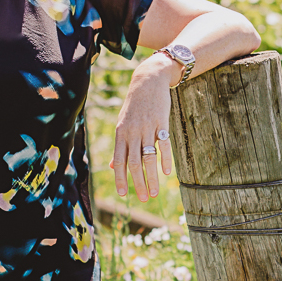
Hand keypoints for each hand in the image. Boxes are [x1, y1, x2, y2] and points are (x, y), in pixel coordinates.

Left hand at [111, 55, 174, 200]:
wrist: (147, 81)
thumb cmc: (134, 106)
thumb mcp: (122, 124)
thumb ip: (119, 146)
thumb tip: (113, 166)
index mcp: (120, 134)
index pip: (119, 160)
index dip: (120, 178)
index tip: (122, 194)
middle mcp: (132, 132)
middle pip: (134, 163)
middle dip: (138, 183)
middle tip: (143, 199)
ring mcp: (147, 128)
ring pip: (148, 157)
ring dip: (152, 177)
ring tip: (154, 192)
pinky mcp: (161, 123)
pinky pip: (163, 145)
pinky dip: (165, 159)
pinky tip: (167, 172)